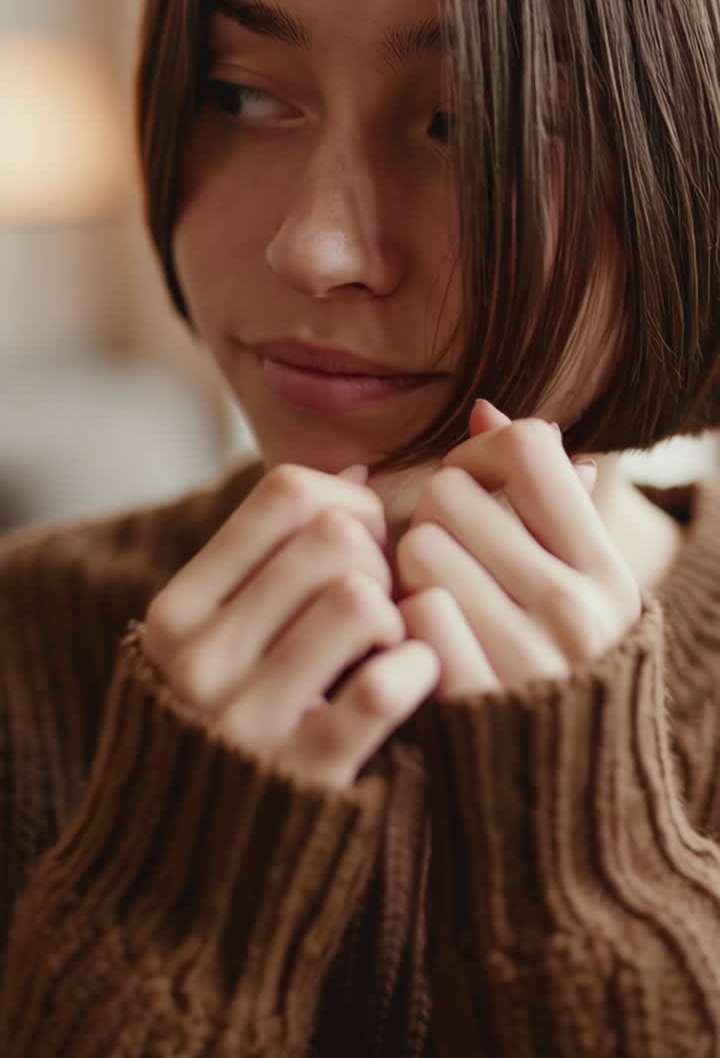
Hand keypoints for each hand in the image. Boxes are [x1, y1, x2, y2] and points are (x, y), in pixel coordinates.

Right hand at [143, 464, 438, 787]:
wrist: (190, 872)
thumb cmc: (227, 724)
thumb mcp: (214, 637)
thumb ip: (271, 555)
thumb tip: (352, 471)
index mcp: (178, 609)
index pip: (285, 492)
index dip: (351, 502)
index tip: (364, 544)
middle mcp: (200, 658)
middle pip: (332, 536)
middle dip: (381, 555)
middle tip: (383, 600)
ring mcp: (248, 719)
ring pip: (359, 598)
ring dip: (399, 615)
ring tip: (387, 646)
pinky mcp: (306, 776)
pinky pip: (385, 688)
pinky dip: (418, 670)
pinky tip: (411, 681)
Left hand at [395, 401, 641, 698]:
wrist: (567, 805)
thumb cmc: (560, 668)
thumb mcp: (581, 585)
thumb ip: (543, 497)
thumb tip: (484, 410)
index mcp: (607, 567)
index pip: (528, 449)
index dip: (478, 453)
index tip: (472, 487)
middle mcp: (578, 608)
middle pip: (451, 494)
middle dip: (432, 516)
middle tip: (442, 552)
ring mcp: (528, 659)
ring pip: (418, 549)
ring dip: (409, 571)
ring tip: (431, 597)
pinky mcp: (474, 704)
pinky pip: (410, 615)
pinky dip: (404, 622)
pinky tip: (418, 641)